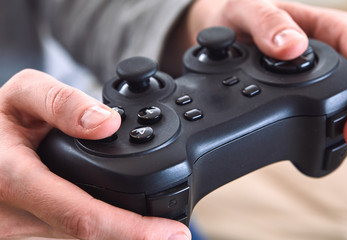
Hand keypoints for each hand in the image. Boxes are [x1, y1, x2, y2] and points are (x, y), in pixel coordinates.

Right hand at [0, 69, 190, 239]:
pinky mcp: (27, 232)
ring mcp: (20, 231)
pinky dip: (104, 232)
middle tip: (175, 234)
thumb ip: (62, 103)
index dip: (133, 230)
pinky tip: (122, 223)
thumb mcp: (24, 96)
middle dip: (135, 238)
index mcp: (14, 180)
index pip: (83, 217)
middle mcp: (15, 217)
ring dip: (121, 237)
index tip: (171, 233)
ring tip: (155, 228)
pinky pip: (69, 237)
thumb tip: (106, 123)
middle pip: (88, 239)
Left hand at [183, 0, 346, 145]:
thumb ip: (266, 22)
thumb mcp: (246, 10)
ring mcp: (318, 73)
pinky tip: (326, 135)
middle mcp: (328, 50)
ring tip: (344, 137)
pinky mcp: (305, 88)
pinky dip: (332, 118)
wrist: (223, 31)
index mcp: (324, 27)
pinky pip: (327, 103)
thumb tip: (292, 47)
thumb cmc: (238, 16)